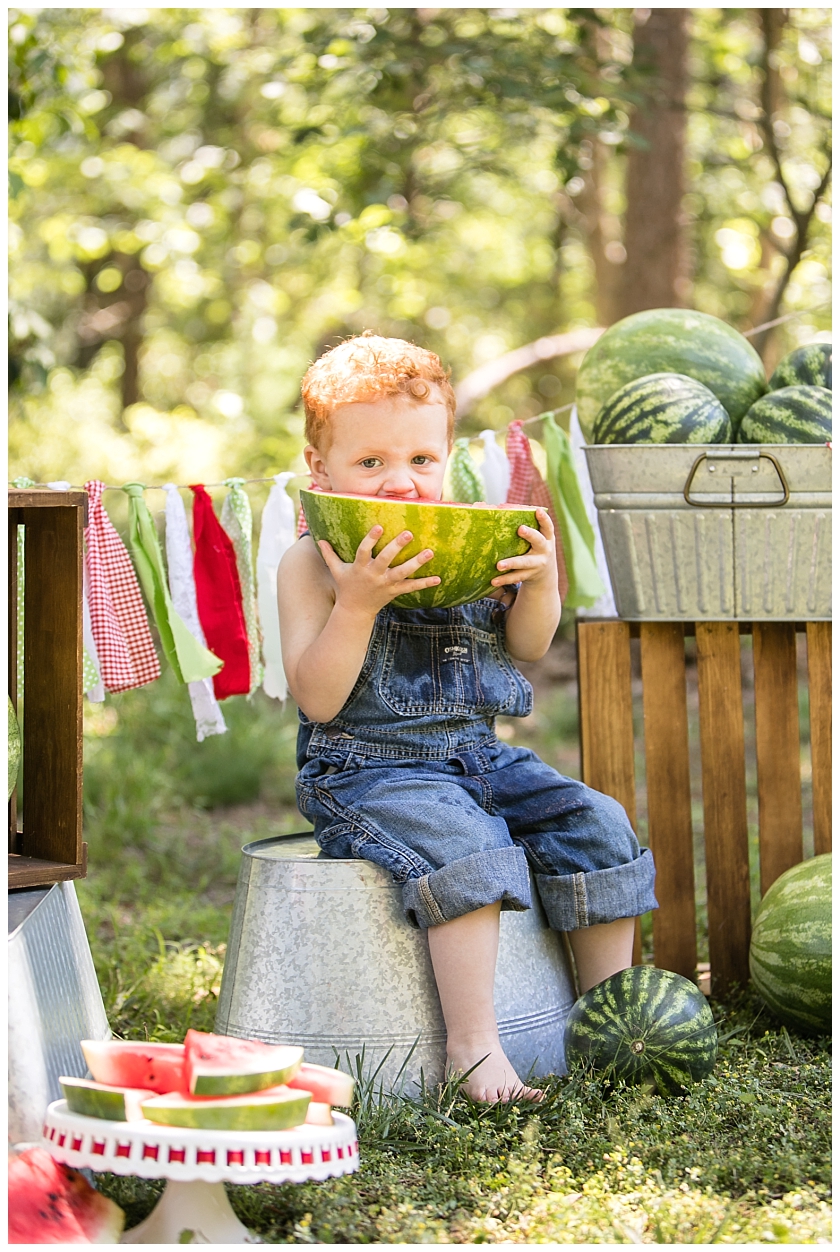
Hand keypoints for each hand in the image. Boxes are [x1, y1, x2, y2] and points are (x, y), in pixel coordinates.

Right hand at [317, 526, 439, 616]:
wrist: (355, 611)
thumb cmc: (346, 587)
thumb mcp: (336, 571)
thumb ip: (329, 554)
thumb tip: (318, 539)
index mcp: (360, 567)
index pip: (364, 550)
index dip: (370, 539)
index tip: (379, 526)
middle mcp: (374, 575)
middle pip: (386, 559)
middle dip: (397, 547)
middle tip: (409, 533)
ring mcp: (386, 584)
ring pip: (402, 572)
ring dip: (416, 563)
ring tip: (430, 552)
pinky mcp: (395, 591)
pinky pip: (411, 587)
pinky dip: (424, 584)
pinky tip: (437, 578)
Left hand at [491, 507, 555, 589]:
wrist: (545, 573)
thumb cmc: (534, 547)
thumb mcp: (537, 537)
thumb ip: (525, 526)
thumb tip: (497, 507)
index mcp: (546, 538)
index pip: (547, 526)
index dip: (544, 518)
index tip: (537, 510)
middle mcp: (544, 550)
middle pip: (538, 541)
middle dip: (530, 535)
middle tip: (520, 529)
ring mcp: (537, 564)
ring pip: (524, 563)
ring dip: (512, 563)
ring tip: (499, 565)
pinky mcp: (529, 575)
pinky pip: (516, 577)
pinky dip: (504, 579)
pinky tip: (493, 580)